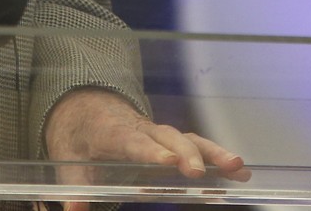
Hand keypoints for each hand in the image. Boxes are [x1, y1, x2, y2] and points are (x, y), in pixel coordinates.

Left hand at [42, 87, 250, 210]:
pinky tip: (242, 172)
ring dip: (213, 152)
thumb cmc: (81, 138)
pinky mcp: (172, 141)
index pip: (134, 141)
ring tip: (238, 167)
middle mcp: (143, 130)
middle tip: (200, 172)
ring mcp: (160, 134)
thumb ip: (73, 186)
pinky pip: (197, 147)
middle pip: (169, 137)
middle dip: (186, 152)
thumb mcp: (69, 162)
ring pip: (189, 139)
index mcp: (116, 133)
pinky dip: (218, 158)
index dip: (150, 150)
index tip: (166, 160)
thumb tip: (73, 208)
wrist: (87, 110)